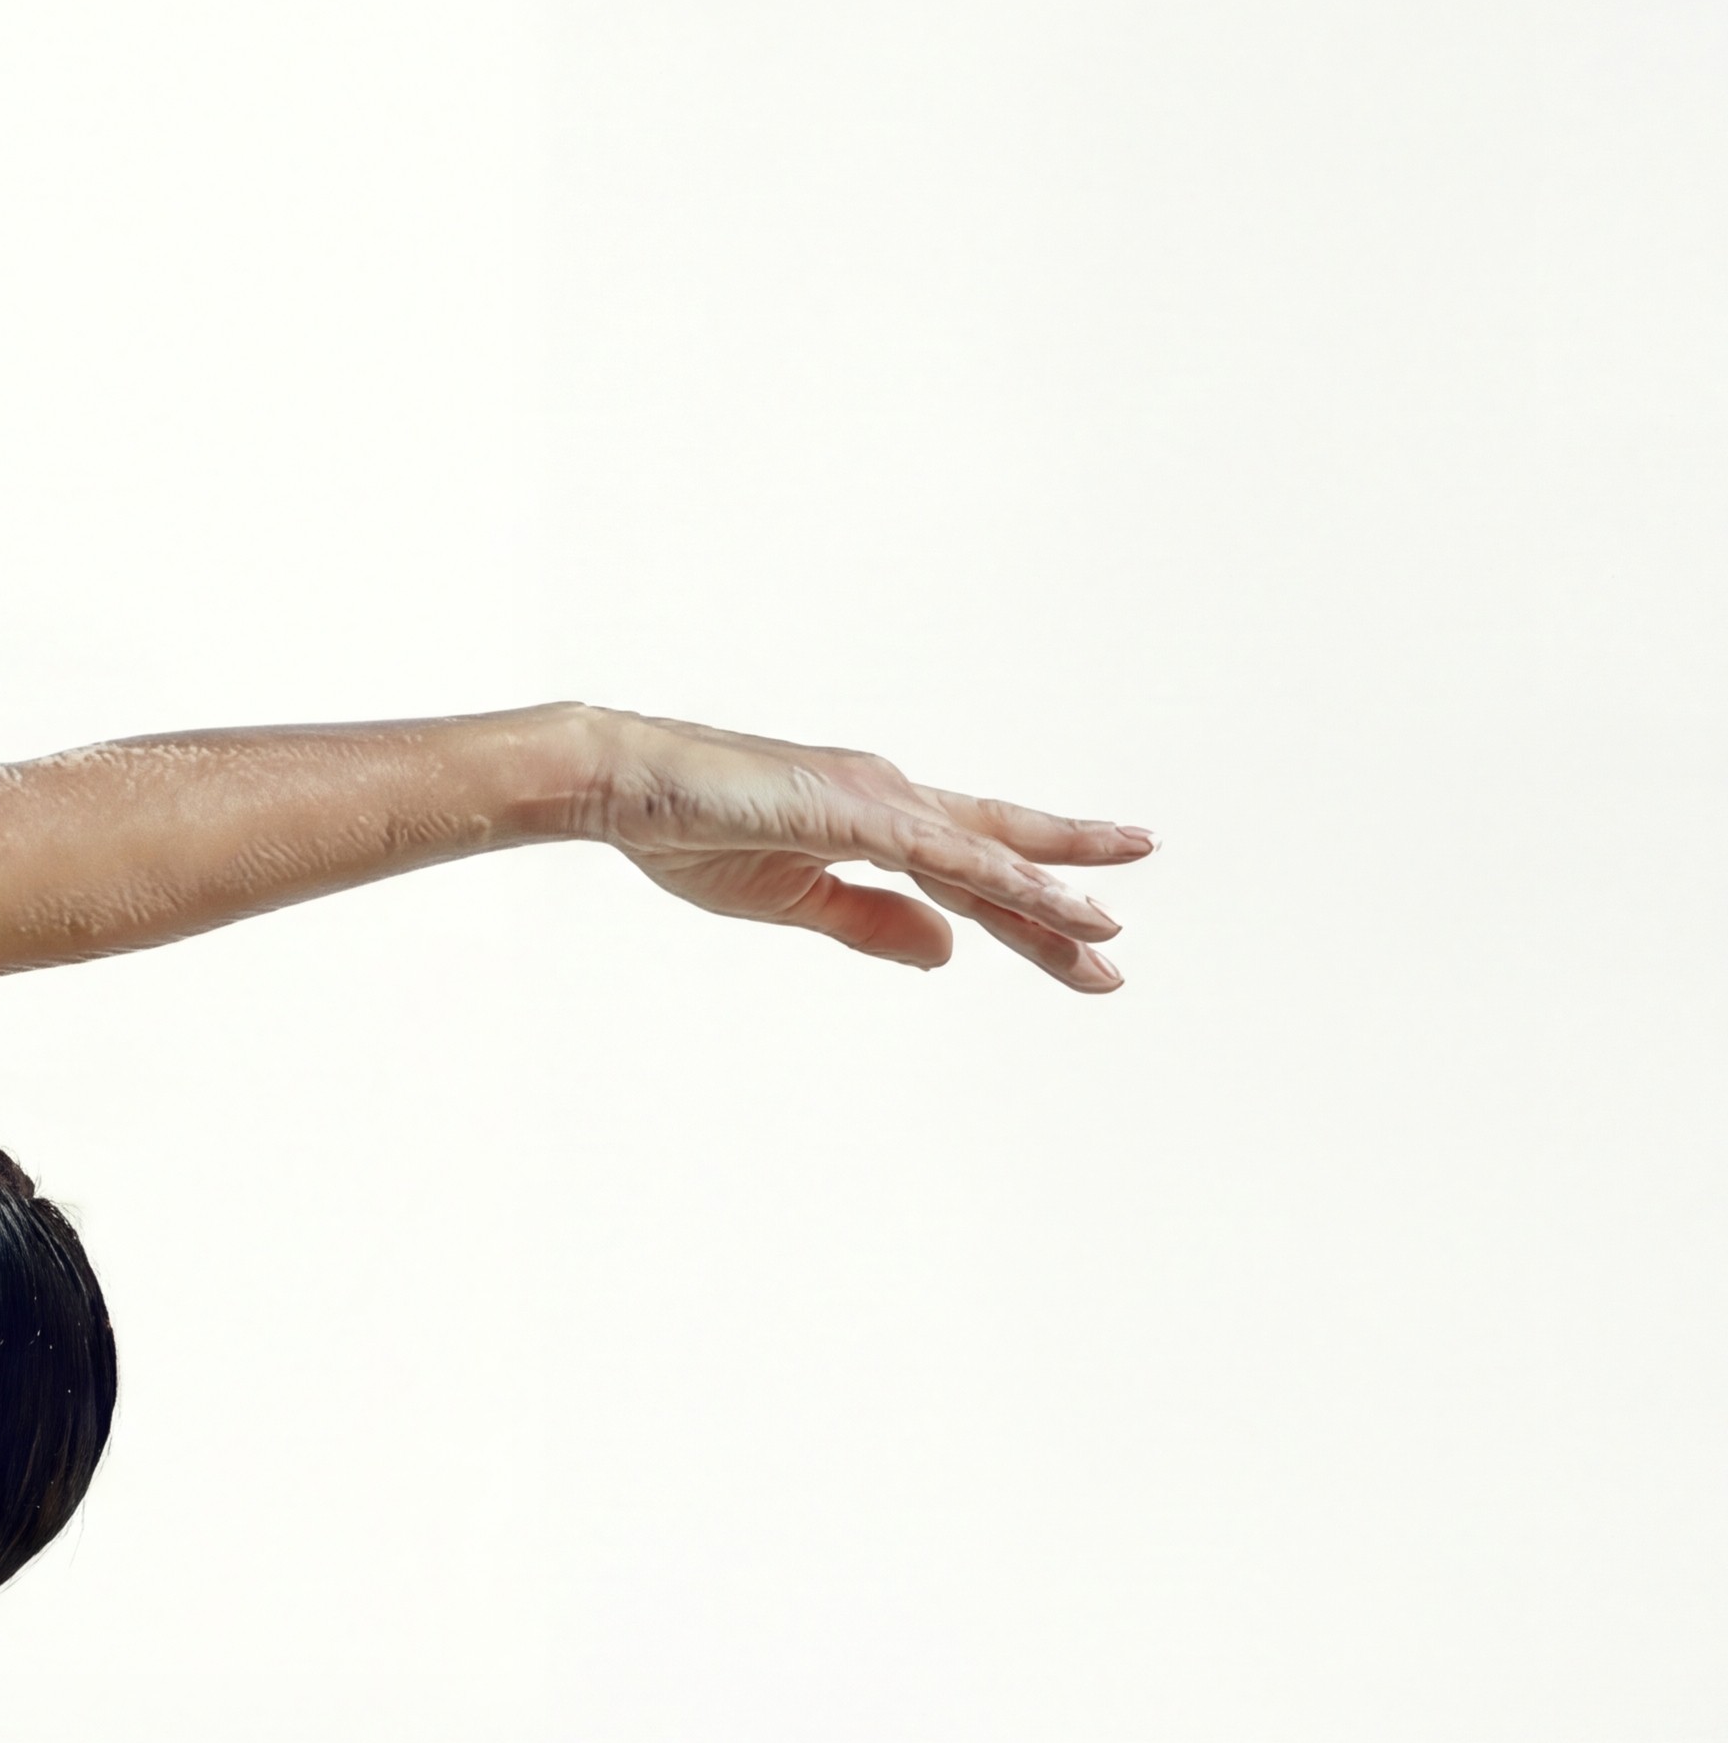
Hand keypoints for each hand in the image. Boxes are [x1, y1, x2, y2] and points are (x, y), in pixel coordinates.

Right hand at [579, 708, 1150, 992]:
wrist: (627, 788)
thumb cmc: (690, 833)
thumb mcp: (793, 900)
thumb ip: (870, 922)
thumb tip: (948, 954)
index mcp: (877, 823)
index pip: (972, 873)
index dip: (1030, 909)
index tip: (1085, 943)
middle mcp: (894, 800)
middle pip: (997, 861)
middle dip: (1061, 905)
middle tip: (1115, 952)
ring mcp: (880, 799)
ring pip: (983, 858)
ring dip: (1047, 896)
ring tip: (1105, 931)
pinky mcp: (856, 810)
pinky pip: (943, 853)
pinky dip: (1000, 877)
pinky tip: (1045, 899)